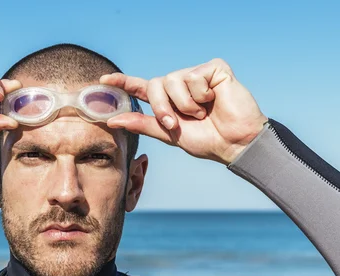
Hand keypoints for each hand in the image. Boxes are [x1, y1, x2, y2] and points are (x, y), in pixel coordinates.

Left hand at [101, 58, 267, 164]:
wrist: (235, 143)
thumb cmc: (207, 140)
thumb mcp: (169, 134)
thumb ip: (143, 124)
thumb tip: (113, 121)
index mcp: (168, 101)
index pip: (142, 88)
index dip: (123, 82)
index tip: (104, 80)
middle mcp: (180, 85)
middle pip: (155, 84)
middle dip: (162, 107)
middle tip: (177, 123)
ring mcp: (196, 75)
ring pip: (173, 80)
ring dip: (186, 103)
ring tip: (204, 111)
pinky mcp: (214, 68)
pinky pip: (194, 76)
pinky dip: (202, 95)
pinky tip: (215, 99)